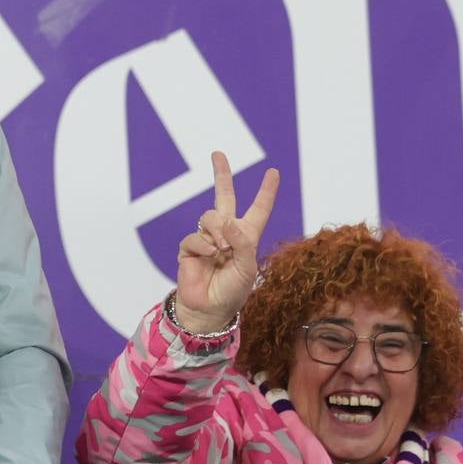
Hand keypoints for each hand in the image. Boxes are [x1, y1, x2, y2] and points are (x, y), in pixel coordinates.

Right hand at [173, 149, 279, 334]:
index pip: (258, 209)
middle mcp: (227, 233)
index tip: (273, 172)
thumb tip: (225, 221)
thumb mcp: (247, 266)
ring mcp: (207, 239)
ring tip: (222, 250)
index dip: (266, 192)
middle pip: (224, 197)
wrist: (209, 309)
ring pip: (210, 216)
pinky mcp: (190, 248)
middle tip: (217, 154)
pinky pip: (196, 236)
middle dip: (221, 175)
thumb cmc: (233, 291)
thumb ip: (241, 242)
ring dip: (218, 231)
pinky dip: (204, 246)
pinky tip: (211, 256)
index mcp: (246, 236)